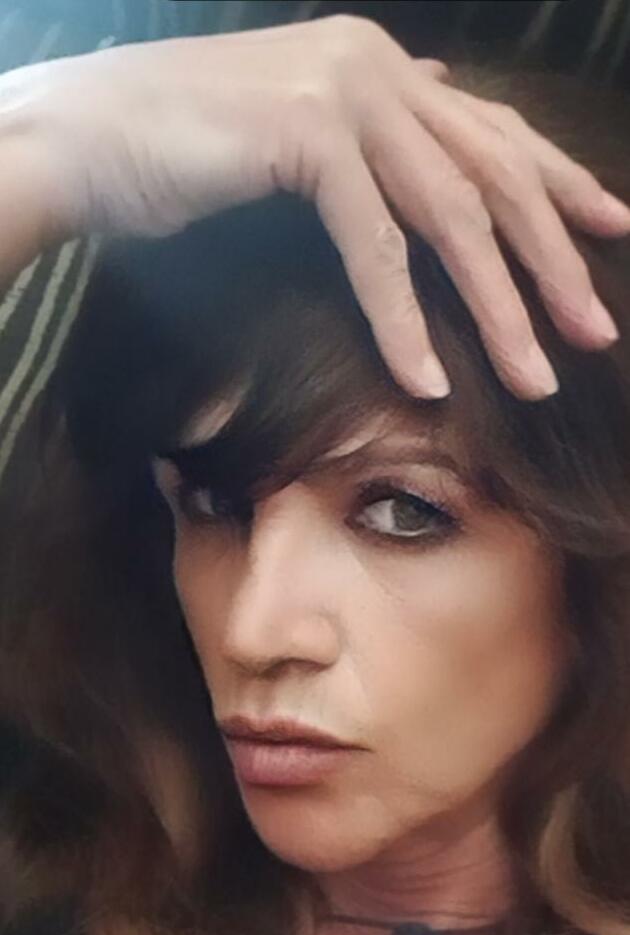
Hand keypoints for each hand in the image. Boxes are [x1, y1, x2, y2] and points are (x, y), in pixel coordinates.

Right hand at [3, 14, 628, 399]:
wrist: (87, 138)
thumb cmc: (182, 152)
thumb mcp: (295, 139)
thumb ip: (370, 137)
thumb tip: (432, 116)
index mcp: (383, 65)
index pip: (495, 131)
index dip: (560, 184)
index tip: (609, 232)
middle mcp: (378, 66)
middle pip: (494, 177)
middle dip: (552, 263)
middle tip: (594, 333)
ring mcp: (346, 91)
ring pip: (451, 216)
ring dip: (497, 308)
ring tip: (534, 378)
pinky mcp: (307, 134)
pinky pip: (376, 245)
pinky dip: (404, 319)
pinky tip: (427, 381)